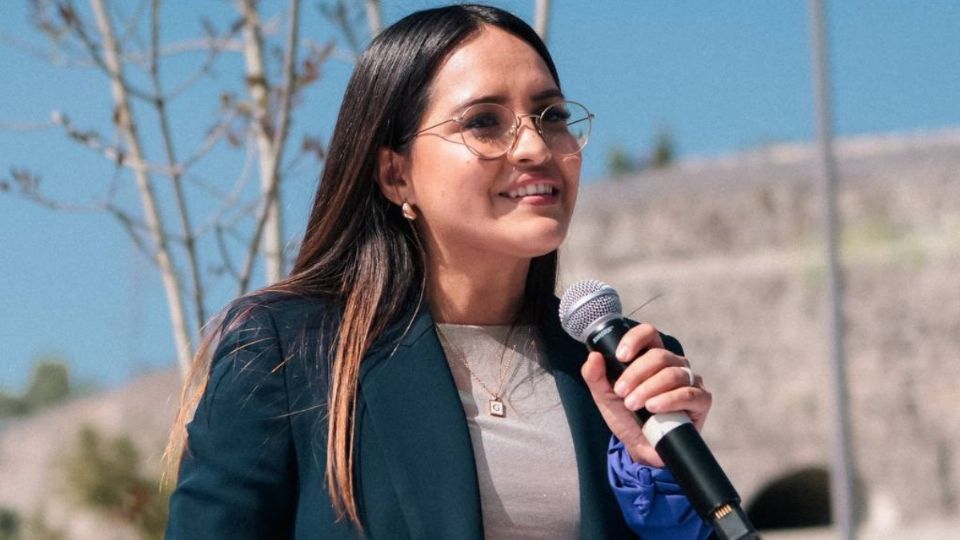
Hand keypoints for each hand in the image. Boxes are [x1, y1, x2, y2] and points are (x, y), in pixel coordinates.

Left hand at [580, 323, 711, 466]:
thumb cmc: (627, 417)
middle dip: (636, 373)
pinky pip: (688, 394)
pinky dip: (668, 400)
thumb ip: (595, 377)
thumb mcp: (605, 397)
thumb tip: (593, 356)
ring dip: (648, 389)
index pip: (649, 334)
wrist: (641, 448)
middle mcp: (673, 364)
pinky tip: (653, 407)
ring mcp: (689, 381)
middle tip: (622, 392)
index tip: (620, 356)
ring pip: (672, 374)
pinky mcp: (701, 400)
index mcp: (651, 357)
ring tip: (633, 404)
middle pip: (659, 355)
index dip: (635, 340)